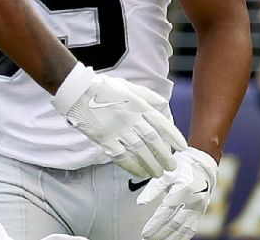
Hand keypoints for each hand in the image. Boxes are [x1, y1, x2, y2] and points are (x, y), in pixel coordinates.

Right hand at [50, 64, 186, 177]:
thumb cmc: (102, 88)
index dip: (174, 137)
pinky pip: (121, 156)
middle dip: (164, 156)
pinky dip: (132, 166)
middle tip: (171, 167)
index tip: (181, 148)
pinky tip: (139, 173)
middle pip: (153, 141)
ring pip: (140, 151)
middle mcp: (131, 119)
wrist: (77, 91)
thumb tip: (162, 103)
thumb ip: (147, 95)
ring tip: (157, 173)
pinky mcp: (104, 138)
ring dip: (151, 165)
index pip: (161, 124)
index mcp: (138, 106)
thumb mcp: (128, 86)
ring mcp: (117, 129)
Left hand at [137, 147, 216, 239]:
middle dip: (161, 233)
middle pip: (176, 222)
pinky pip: (192, 228)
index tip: (145, 232)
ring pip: (185, 228)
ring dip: (171, 238)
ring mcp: (200, 208)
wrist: (202, 167)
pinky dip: (182, 236)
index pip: (167, 211)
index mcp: (184, 189)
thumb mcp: (165, 175)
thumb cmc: (180, 169)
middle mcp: (195, 201)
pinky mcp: (201, 213)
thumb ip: (152, 189)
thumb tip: (140, 203)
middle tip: (147, 239)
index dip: (155, 223)